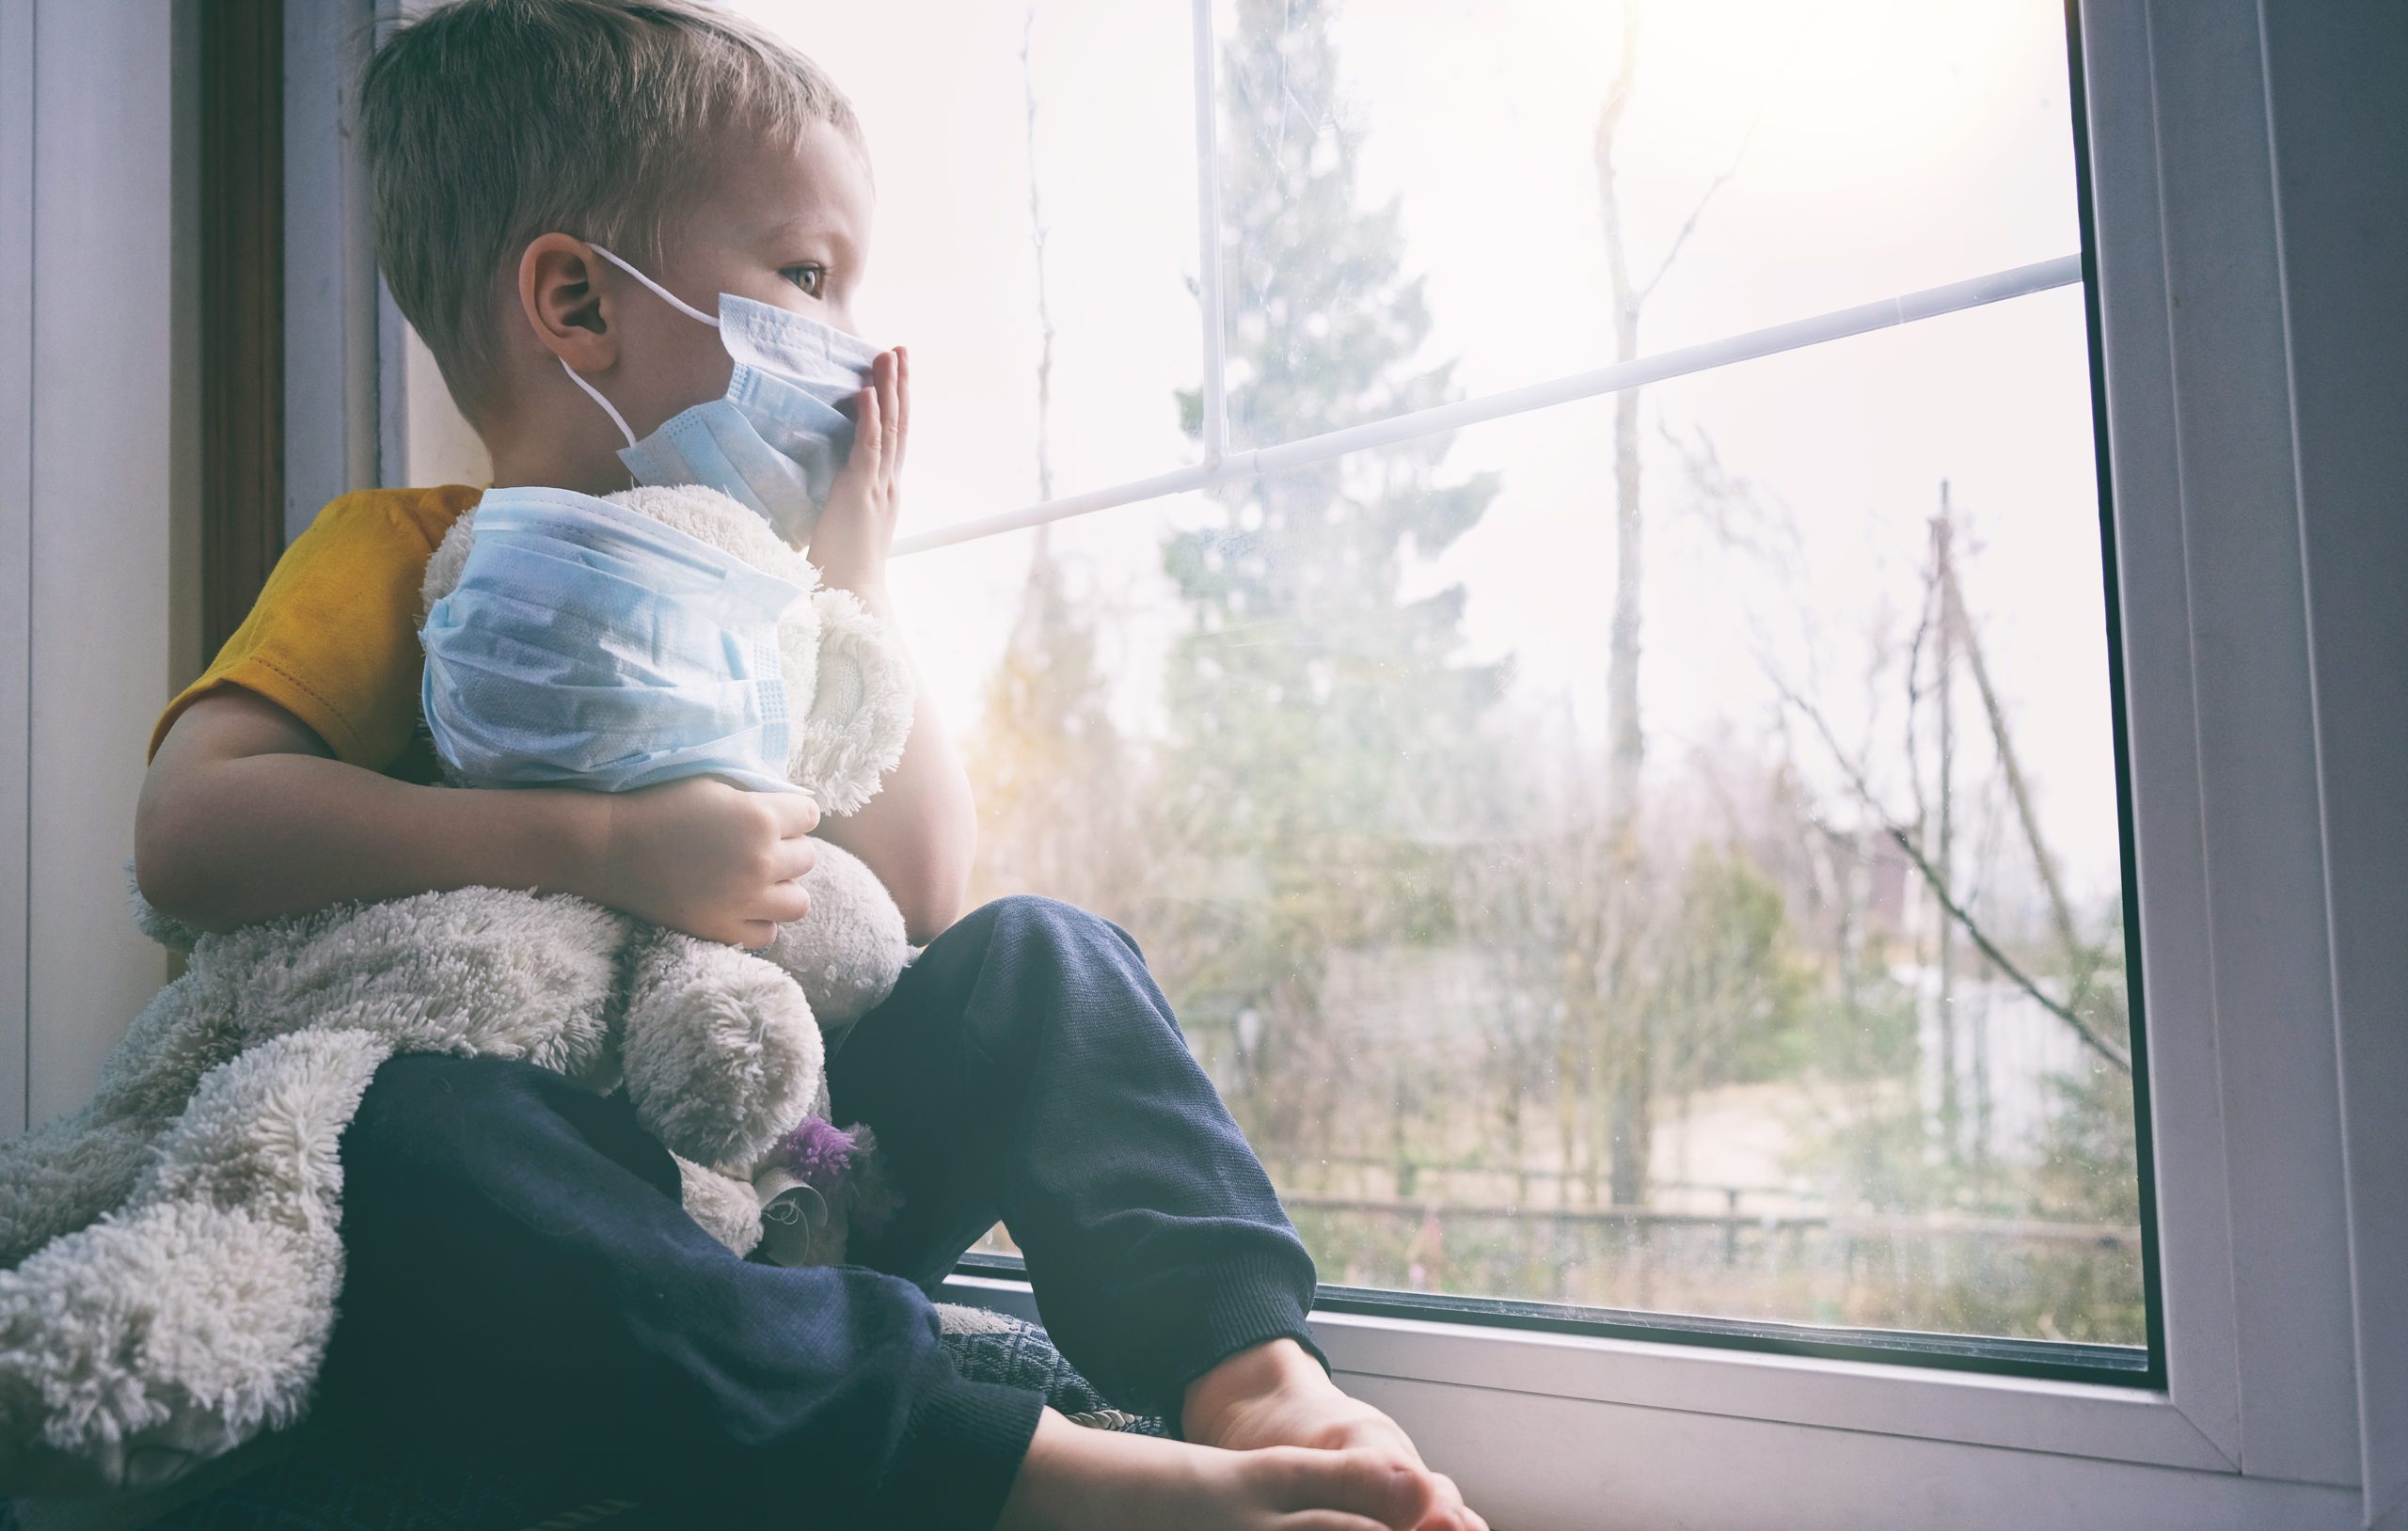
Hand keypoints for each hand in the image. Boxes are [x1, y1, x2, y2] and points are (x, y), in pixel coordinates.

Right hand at [587, 777, 820, 947]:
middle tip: (754, 847)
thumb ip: (757, 798)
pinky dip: (758, 921)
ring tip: (756, 880)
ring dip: (782, 889)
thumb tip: (790, 809)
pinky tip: (739, 905)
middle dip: (786, 849)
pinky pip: (767, 934)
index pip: (811, 816)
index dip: (792, 814)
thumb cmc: (659, 807)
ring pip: (799, 902)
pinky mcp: (723, 929)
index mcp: (760, 817)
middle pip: (806, 858)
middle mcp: (761, 860)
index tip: (773, 817)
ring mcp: (744, 900)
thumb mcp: (715, 786)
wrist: (609, 848)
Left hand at [808, 344, 907, 593]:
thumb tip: (830, 488)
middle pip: (899, 424)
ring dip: (889, 390)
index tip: (896, 374)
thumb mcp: (846, 526)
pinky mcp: (860, 493)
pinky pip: (868, 448)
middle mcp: (889, 484)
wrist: (853, 596)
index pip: (895, 438)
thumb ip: (845, 503)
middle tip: (900, 350)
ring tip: (887, 356)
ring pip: (889, 429)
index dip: (897, 403)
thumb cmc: (844, 569)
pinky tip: (867, 392)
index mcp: (886, 490)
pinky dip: (869, 418)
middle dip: (899, 385)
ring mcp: (877, 487)